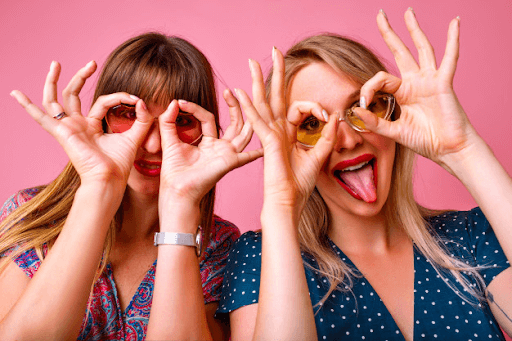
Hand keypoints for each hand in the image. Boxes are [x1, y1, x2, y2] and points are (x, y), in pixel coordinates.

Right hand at [10, 61, 153, 185]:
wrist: (109, 178)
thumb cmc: (119, 163)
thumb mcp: (134, 136)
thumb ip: (141, 119)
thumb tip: (142, 101)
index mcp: (91, 126)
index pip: (102, 101)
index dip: (119, 97)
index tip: (135, 99)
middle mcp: (77, 125)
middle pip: (72, 95)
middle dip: (80, 77)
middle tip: (92, 62)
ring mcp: (67, 128)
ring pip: (54, 100)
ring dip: (53, 81)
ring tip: (55, 63)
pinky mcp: (61, 132)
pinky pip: (40, 117)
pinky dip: (27, 106)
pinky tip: (15, 94)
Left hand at [157, 90, 260, 206]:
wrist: (176, 190)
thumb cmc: (173, 171)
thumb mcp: (169, 140)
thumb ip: (168, 121)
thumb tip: (173, 102)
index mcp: (209, 143)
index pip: (209, 118)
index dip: (195, 108)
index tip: (179, 102)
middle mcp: (221, 148)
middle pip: (235, 123)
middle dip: (234, 106)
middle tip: (230, 90)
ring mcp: (228, 154)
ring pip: (243, 132)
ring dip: (244, 115)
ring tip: (243, 97)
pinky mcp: (230, 162)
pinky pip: (248, 156)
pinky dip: (258, 152)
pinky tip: (268, 147)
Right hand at [235, 49, 337, 216]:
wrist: (289, 203)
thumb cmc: (300, 184)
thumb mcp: (319, 156)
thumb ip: (326, 136)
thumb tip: (336, 117)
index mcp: (288, 134)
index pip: (299, 108)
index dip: (316, 107)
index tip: (329, 116)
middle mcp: (277, 131)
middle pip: (275, 96)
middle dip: (276, 73)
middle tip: (274, 51)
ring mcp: (270, 135)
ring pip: (263, 102)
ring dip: (257, 81)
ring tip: (252, 61)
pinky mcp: (267, 142)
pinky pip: (258, 120)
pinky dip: (248, 106)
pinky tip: (239, 91)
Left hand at [355, 9, 476, 169]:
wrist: (448, 150)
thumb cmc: (425, 140)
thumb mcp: (394, 132)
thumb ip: (375, 122)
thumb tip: (356, 111)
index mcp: (402, 93)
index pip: (380, 79)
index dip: (368, 88)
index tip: (362, 103)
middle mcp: (415, 82)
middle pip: (400, 52)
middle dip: (390, 33)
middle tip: (380, 14)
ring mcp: (429, 80)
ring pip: (421, 48)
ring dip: (414, 30)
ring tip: (408, 12)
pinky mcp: (443, 83)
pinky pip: (449, 59)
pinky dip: (453, 40)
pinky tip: (455, 23)